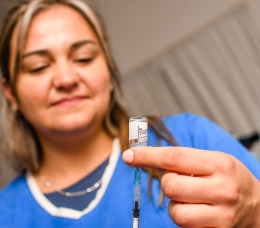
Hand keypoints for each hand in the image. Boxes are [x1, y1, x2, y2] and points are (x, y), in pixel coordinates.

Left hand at [123, 146, 259, 227]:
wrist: (259, 207)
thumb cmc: (230, 179)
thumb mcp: (213, 161)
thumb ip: (183, 160)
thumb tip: (145, 157)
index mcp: (219, 164)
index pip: (174, 157)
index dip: (147, 156)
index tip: (129, 155)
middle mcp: (223, 189)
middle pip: (171, 186)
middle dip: (167, 183)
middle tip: (179, 182)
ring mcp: (222, 215)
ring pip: (175, 212)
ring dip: (175, 205)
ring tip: (189, 200)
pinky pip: (184, 227)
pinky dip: (183, 218)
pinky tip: (196, 211)